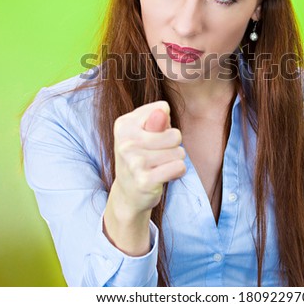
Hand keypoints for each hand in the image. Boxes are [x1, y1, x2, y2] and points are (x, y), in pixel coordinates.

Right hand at [112, 100, 185, 217]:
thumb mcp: (146, 132)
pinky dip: (177, 172)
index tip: (150, 138)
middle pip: (175, 134)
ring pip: (179, 152)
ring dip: (175, 160)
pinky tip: (163, 177)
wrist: (128, 194)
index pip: (163, 109)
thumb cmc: (142, 157)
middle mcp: (126, 142)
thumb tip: (163, 111)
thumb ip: (157, 119)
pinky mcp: (145, 181)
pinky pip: (179, 167)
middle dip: (173, 146)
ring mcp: (134, 162)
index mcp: (124, 124)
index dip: (164, 125)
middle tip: (156, 156)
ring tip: (159, 167)